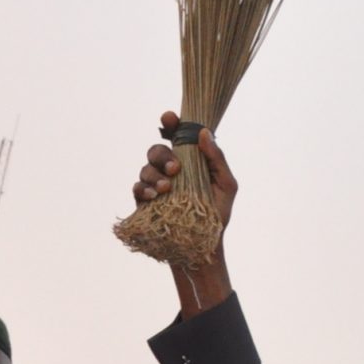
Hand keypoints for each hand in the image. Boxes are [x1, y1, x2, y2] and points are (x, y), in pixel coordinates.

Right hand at [135, 111, 238, 313]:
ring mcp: (156, 184)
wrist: (203, 246)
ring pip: (145, 168)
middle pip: (156, 149)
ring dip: (154, 175)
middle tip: (176, 168)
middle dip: (163, 155)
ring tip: (167, 188)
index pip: (177, 136)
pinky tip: (153, 196)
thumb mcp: (227, 186)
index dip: (171, 123)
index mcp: (190, 161)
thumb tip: (205, 133)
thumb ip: (217, 160)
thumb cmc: (218, 214)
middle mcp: (171, 169)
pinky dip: (144, 189)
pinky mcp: (145, 201)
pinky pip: (137, 188)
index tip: (169, 117)